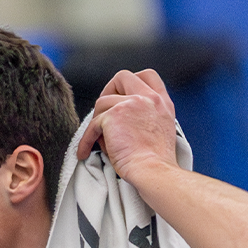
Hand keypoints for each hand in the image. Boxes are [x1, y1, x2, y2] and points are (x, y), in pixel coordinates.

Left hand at [73, 68, 177, 183]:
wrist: (153, 171)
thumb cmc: (157, 162)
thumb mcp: (163, 130)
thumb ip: (148, 116)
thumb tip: (124, 118)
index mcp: (161, 102)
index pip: (148, 76)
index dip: (131, 81)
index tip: (123, 94)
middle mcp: (148, 98)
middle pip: (122, 77)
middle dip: (109, 90)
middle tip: (105, 111)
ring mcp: (130, 104)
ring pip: (102, 102)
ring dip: (98, 120)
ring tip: (100, 140)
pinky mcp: (113, 116)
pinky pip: (92, 125)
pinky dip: (86, 140)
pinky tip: (85, 151)